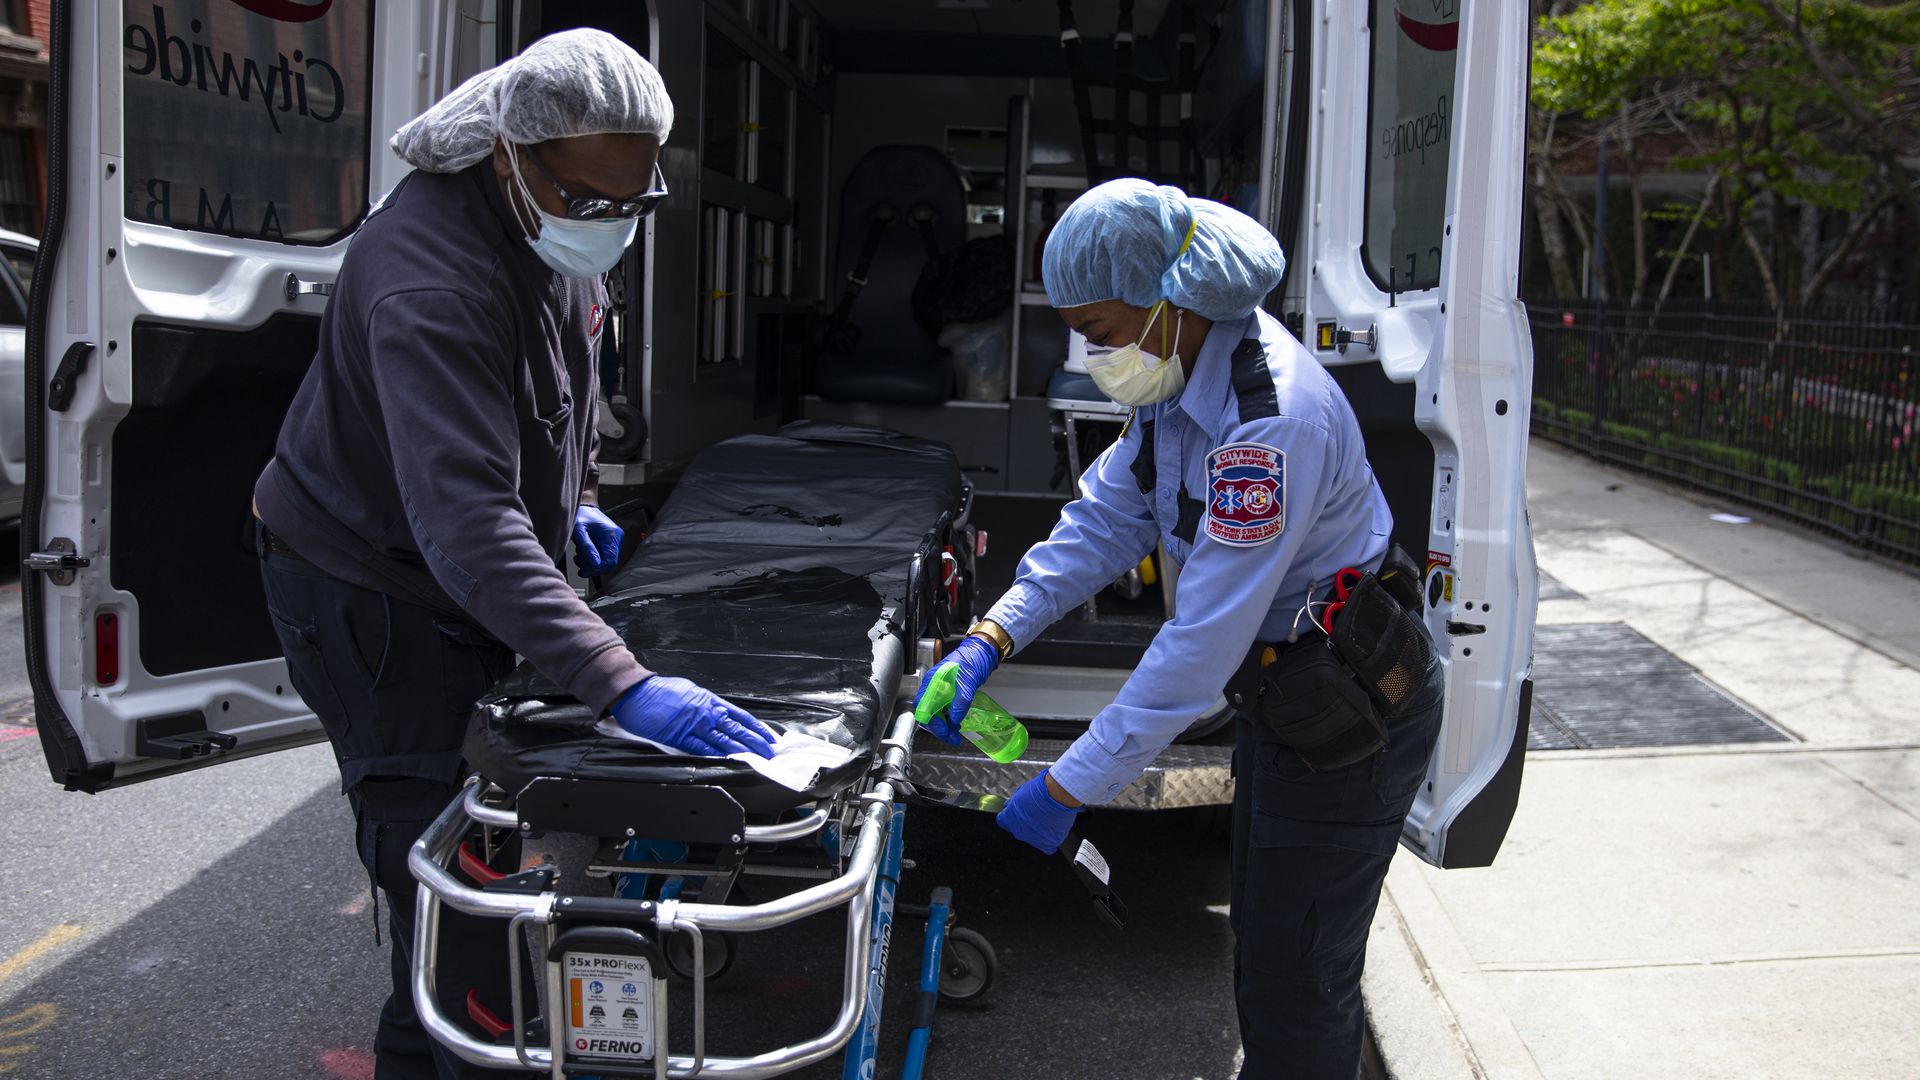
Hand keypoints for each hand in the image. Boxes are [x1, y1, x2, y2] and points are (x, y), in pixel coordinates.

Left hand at [572, 505, 622, 576]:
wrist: (583, 506)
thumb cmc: (580, 516)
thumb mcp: (579, 532)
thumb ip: (587, 548)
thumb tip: (595, 564)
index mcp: (612, 535)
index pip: (610, 561)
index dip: (596, 569)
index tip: (583, 571)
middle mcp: (616, 538)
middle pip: (609, 563)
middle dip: (593, 566)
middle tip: (579, 563)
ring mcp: (614, 539)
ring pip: (606, 560)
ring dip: (591, 562)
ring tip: (579, 556)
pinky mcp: (610, 541)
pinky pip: (604, 555)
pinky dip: (593, 557)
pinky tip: (584, 552)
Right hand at [610, 676, 776, 757]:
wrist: (639, 693)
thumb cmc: (661, 690)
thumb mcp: (690, 691)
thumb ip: (705, 703)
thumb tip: (715, 712)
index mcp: (710, 700)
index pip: (741, 716)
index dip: (757, 728)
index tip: (768, 737)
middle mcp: (707, 713)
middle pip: (738, 730)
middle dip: (756, 743)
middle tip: (770, 753)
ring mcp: (696, 726)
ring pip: (725, 741)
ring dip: (743, 752)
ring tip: (757, 760)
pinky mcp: (682, 737)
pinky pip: (704, 749)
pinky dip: (719, 756)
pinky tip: (731, 762)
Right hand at [912, 635, 1000, 744]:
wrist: (982, 651)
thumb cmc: (973, 658)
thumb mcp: (968, 683)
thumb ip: (960, 703)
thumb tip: (955, 721)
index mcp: (933, 682)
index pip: (923, 708)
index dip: (932, 723)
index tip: (945, 731)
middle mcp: (934, 687)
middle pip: (928, 713)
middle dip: (939, 728)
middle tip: (952, 737)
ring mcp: (941, 690)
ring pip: (936, 713)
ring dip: (945, 725)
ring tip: (956, 734)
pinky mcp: (949, 693)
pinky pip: (944, 710)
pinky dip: (949, 719)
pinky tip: (957, 724)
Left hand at [996, 771, 1083, 853]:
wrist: (1057, 796)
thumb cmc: (1039, 792)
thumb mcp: (1020, 793)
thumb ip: (1013, 804)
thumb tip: (1010, 807)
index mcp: (1009, 820)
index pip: (1003, 821)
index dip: (1009, 815)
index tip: (1014, 812)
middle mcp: (1020, 833)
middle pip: (1019, 830)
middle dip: (1024, 823)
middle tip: (1035, 813)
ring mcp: (1034, 840)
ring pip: (1034, 838)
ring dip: (1038, 830)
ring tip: (1047, 817)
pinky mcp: (1050, 843)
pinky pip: (1048, 843)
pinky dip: (1050, 837)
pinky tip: (1053, 826)